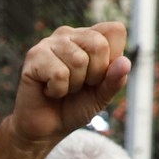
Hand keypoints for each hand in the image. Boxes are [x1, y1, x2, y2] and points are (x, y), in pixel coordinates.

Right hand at [7, 23, 130, 146]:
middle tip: (78, 85)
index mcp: (90, 36)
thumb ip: (115, 80)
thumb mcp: (102, 95)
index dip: (111, 59)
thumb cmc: (74, 107)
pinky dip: (58, 90)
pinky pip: (59, 74)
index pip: (115, 30)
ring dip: (73, 85)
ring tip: (63, 87)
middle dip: (93, 75)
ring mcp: (49, 43)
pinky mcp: (34, 56)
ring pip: (78, 60)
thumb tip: (125, 63)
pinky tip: (49, 90)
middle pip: (98, 44)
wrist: (46, 128)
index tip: (97, 76)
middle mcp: (69, 34)